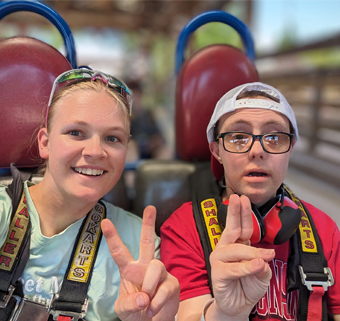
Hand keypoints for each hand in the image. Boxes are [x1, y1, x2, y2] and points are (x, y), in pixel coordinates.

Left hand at [101, 206, 179, 320]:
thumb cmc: (135, 313)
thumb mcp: (123, 310)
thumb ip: (128, 303)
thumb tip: (144, 296)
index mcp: (129, 270)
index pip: (119, 251)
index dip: (112, 237)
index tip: (104, 222)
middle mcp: (145, 267)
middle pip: (147, 241)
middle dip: (148, 224)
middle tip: (150, 208)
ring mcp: (160, 274)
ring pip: (155, 266)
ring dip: (149, 286)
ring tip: (146, 303)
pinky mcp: (172, 284)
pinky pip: (165, 288)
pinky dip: (156, 302)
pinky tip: (152, 308)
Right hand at [206, 195, 274, 320]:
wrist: (238, 306)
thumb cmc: (247, 286)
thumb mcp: (262, 273)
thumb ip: (262, 263)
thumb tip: (262, 259)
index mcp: (237, 245)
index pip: (242, 226)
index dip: (243, 212)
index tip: (243, 198)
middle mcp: (226, 248)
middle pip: (231, 228)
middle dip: (235, 212)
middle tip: (238, 199)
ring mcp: (219, 259)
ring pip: (236, 250)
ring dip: (252, 252)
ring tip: (266, 256)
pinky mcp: (217, 273)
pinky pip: (234, 269)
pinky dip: (246, 268)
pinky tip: (256, 265)